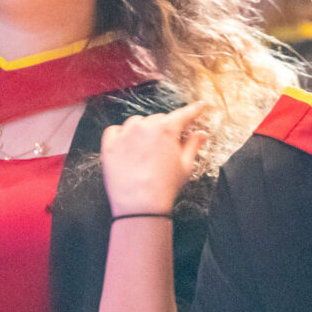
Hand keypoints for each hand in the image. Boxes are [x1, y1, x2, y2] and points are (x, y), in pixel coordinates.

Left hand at [100, 100, 208, 215]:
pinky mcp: (109, 145)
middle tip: (167, 145)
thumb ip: (193, 145)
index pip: (183, 115)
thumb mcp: (185, 166)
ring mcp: (125, 134)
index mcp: (166, 129)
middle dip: (165, 129)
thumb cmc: (166, 187)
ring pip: (136, 123)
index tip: (199, 106)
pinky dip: (121, 134)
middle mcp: (145, 126)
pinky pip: (115, 130)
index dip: (193, 110)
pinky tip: (127, 146)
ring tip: (146, 150)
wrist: (140, 206)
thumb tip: (201, 134)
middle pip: (158, 120)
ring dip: (143, 130)